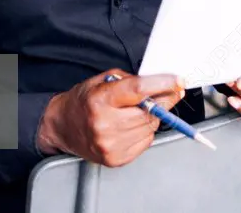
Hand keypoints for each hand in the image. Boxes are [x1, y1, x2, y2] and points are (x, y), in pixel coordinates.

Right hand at [36, 69, 183, 166]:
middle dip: (163, 101)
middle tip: (166, 93)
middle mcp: (104, 124)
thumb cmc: (83, 101)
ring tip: (135, 112)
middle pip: (149, 112)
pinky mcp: (115, 159)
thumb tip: (161, 83)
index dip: (163, 84)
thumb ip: (131, 80)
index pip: (139, 90)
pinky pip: (145, 142)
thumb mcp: (102, 81)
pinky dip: (144, 132)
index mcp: (101, 100)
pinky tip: (130, 126)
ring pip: (150, 128)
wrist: (62, 126)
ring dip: (152, 117)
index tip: (179, 81)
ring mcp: (110, 145)